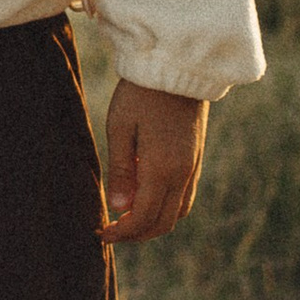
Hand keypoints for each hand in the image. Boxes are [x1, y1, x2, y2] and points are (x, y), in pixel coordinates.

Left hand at [102, 81, 207, 242]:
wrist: (177, 65)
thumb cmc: (141, 93)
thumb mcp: (120, 128)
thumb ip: (121, 171)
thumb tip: (119, 209)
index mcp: (162, 169)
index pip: (143, 219)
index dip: (122, 233)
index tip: (102, 233)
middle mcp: (183, 174)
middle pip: (163, 223)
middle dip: (137, 234)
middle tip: (111, 230)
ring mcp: (194, 167)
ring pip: (178, 213)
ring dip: (153, 222)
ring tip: (127, 217)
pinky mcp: (197, 158)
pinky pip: (185, 196)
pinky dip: (166, 207)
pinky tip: (145, 196)